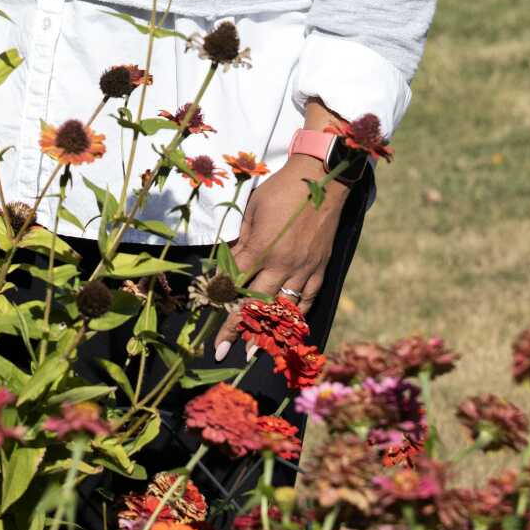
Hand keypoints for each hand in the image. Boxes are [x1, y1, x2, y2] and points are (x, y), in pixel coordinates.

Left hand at [215, 155, 347, 356]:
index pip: (235, 283)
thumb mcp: (253, 209)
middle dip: (237, 329)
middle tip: (223, 351)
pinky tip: (289, 328)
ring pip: (283, 306)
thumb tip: (230, 261)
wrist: (322, 178)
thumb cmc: (282, 189)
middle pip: (255, 303)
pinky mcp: (320, 266)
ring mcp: (304, 267)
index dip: (219, 306)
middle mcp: (283, 263)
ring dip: (267, 331)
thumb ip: (242, 239)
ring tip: (255, 352)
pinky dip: (298, 314)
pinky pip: (309, 297)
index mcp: (261, 247)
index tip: (208, 324)